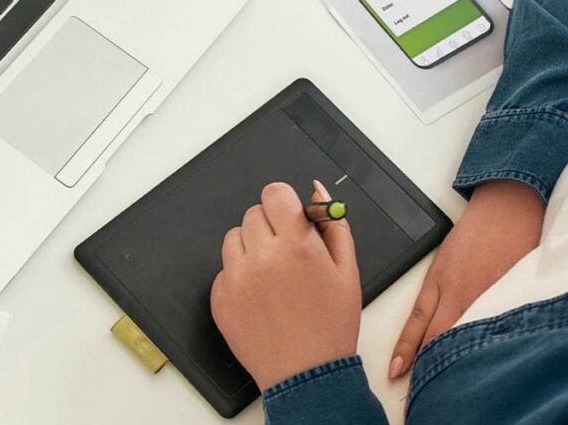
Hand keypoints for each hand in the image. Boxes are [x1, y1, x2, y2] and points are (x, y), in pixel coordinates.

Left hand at [211, 182, 361, 390]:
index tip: (289, 214)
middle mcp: (262, 258)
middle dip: (271, 226)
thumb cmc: (330, 325)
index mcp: (296, 246)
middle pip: (253, 213)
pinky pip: (224, 269)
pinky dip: (240, 276)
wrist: (307, 375)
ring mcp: (237, 279)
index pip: (274, 193)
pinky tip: (261, 296)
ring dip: (252, 248)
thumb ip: (332, 224)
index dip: (283, 201)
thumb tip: (318, 192)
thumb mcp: (347, 270)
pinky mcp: (220, 299)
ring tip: (273, 275)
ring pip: (234, 238)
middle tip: (287, 252)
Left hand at [388, 181, 544, 378]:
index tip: (397, 374)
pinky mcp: (511, 297)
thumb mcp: (441, 263)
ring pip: (467, 337)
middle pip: (440, 338)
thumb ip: (432, 299)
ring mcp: (488, 297)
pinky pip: (496, 328)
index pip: (418, 326)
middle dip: (429, 367)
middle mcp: (462, 293)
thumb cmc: (474, 233)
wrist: (507, 209)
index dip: (407, 353)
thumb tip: (422, 334)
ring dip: (457, 360)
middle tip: (420, 392)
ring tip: (449, 385)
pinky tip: (484, 362)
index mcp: (440, 283)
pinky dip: (487, 346)